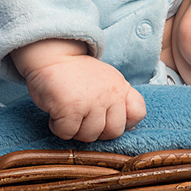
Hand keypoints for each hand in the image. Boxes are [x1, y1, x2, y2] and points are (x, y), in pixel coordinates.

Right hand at [11, 39, 146, 141]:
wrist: (51, 55)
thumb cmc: (76, 73)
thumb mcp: (105, 81)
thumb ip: (118, 101)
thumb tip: (129, 128)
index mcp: (120, 87)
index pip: (138, 113)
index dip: (125, 122)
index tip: (107, 118)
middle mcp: (111, 94)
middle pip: (114, 132)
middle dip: (97, 131)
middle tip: (82, 119)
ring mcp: (92, 102)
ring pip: (90, 136)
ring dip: (75, 130)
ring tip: (67, 113)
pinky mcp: (71, 108)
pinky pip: (68, 133)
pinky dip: (58, 127)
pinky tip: (56, 113)